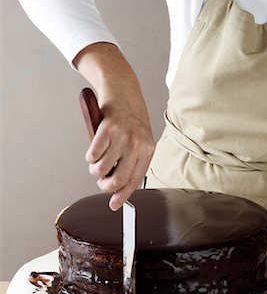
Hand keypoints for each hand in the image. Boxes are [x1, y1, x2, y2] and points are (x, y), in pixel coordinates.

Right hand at [74, 43, 154, 210]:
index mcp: (148, 149)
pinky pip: (93, 154)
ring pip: (103, 168)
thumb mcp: (139, 139)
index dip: (123, 196)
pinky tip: (94, 150)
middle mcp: (137, 144)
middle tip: (101, 181)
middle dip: (105, 186)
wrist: (123, 88)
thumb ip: (132, 161)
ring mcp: (123, 135)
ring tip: (96, 162)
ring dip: (95, 170)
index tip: (113, 205)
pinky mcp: (107, 127)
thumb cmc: (130, 117)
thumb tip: (118, 189)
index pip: (135, 180)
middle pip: (118, 179)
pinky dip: (90, 156)